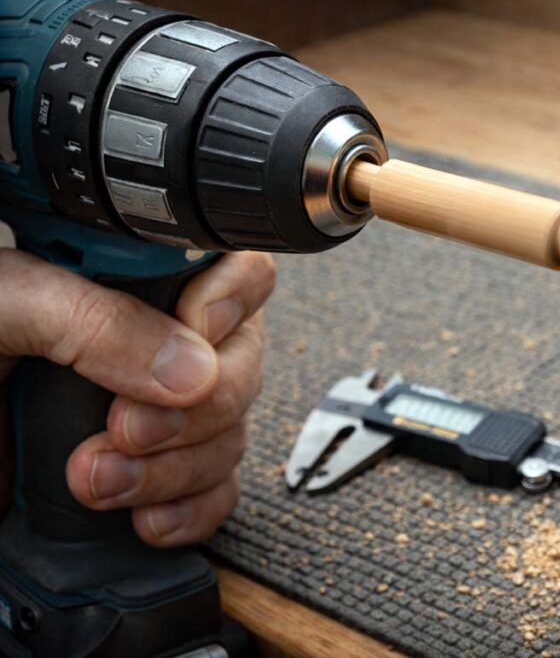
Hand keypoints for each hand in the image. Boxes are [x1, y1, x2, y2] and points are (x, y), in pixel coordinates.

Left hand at [0, 249, 274, 546]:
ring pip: (231, 434)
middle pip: (242, 364)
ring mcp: (160, 408)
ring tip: (97, 480)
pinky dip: (190, 510)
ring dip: (176, 470)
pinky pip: (217, 490)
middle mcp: (159, 338)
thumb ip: (87, 320)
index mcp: (131, 278)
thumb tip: (188, 367)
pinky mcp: (154, 469)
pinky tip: (144, 517)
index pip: (234, 272)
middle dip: (194, 409)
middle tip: (124, 426)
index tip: (193, 331)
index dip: (231, 303)